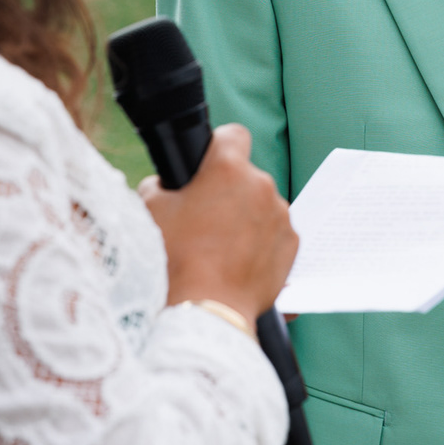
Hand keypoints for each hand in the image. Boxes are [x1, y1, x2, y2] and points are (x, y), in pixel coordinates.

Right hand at [140, 124, 297, 329]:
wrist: (205, 309)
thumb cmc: (174, 259)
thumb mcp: (151, 211)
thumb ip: (160, 185)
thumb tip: (167, 184)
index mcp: (227, 169)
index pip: (233, 135)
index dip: (220, 147)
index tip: (211, 163)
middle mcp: (261, 185)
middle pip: (246, 177)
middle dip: (230, 191)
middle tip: (206, 219)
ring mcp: (280, 215)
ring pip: (262, 205)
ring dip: (247, 217)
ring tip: (222, 247)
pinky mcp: (292, 243)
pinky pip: (275, 232)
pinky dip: (261, 242)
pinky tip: (238, 261)